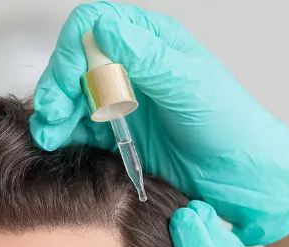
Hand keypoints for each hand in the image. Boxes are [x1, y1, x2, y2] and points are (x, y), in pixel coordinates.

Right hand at [31, 2, 288, 245]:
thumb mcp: (188, 84)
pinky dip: (63, 135)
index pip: (94, 27)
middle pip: (75, 63)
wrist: (240, 177)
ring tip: (48, 136)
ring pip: (72, 97)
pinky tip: (57, 145)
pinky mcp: (118, 138)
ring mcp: (123, 104)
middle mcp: (132, 68)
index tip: (68, 82)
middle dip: (57, 85)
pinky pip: (80, 131)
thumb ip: (145, 57)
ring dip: (54, 113)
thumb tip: (101, 27)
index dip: (73, 50)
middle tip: (50, 116)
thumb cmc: (226, 124)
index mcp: (150, 42)